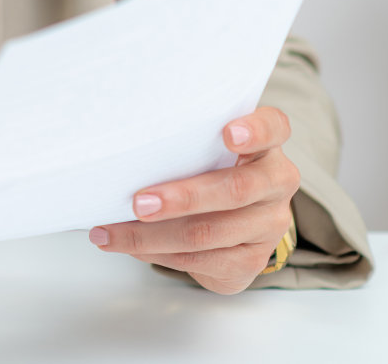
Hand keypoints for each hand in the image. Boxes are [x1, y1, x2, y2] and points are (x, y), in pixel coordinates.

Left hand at [89, 107, 299, 293]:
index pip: (274, 127)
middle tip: (139, 203)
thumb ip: (184, 142)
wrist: (235, 222)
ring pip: (208, 233)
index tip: (228, 134)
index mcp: (266, 144)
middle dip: (183, 198)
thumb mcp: (204, 148)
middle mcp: (276, 182)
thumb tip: (121, 154)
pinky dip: (157, 254)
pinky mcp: (253, 260)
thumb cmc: (209, 169)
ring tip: (111, 232)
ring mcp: (269, 224)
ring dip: (151, 235)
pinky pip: (200, 260)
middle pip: (236, 189)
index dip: (254, 130)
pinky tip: (131, 247)